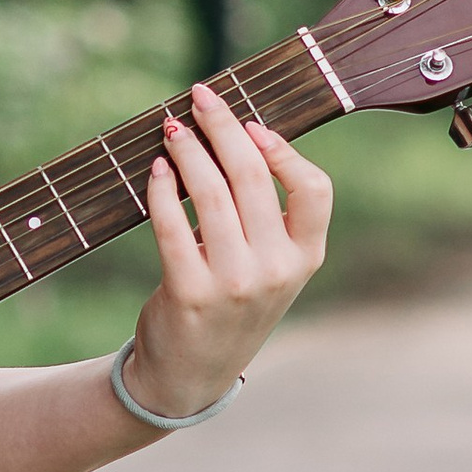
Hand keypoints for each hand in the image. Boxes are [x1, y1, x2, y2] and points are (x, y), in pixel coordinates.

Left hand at [122, 83, 332, 423]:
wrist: (190, 374)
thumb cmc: (231, 304)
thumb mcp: (270, 267)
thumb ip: (268, 216)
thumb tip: (239, 135)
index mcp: (306, 258)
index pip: (315, 190)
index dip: (283, 149)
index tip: (252, 123)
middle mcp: (276, 270)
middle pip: (252, 178)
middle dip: (223, 127)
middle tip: (199, 97)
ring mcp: (233, 284)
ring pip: (210, 194)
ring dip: (187, 150)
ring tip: (171, 128)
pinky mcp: (189, 293)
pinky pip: (171, 224)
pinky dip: (161, 188)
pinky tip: (155, 168)